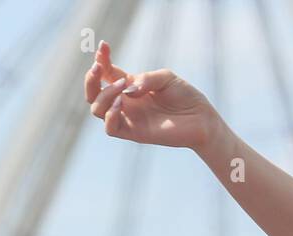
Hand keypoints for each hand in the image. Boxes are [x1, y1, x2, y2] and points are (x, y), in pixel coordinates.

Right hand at [85, 41, 218, 149]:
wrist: (202, 119)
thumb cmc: (185, 96)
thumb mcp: (165, 78)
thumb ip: (145, 79)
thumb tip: (127, 90)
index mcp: (130, 86)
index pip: (106, 73)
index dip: (101, 59)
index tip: (103, 46)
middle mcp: (125, 102)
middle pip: (93, 93)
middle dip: (91, 79)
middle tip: (99, 67)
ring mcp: (129, 118)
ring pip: (97, 108)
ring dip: (104, 95)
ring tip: (121, 87)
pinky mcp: (135, 133)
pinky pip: (110, 128)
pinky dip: (110, 115)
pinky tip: (121, 103)